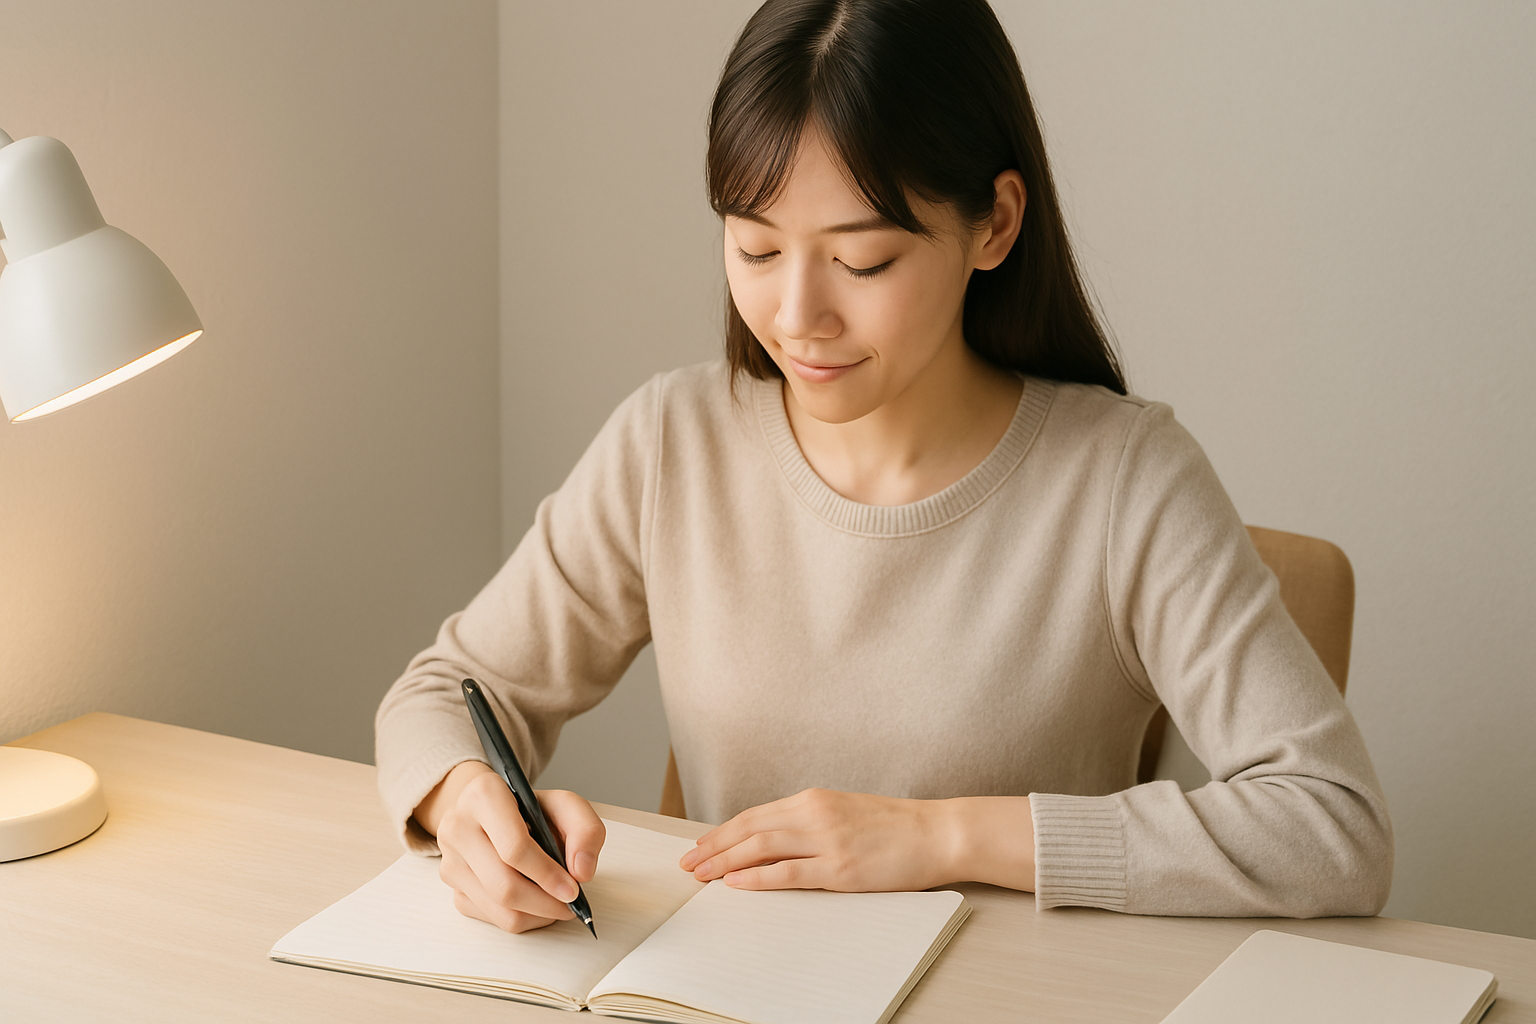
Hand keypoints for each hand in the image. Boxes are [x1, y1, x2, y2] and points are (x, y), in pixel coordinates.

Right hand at [413, 760, 605, 932]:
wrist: (491, 811)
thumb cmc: (527, 808)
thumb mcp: (564, 804)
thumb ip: (586, 829)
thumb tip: (582, 871)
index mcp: (484, 796)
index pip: (514, 847)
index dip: (547, 874)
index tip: (572, 888)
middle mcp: (458, 827)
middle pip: (503, 885)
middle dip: (545, 902)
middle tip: (570, 904)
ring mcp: (451, 860)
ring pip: (498, 908)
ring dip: (537, 914)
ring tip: (557, 903)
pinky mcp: (454, 887)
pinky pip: (491, 918)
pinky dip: (522, 917)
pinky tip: (536, 902)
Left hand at [678, 788, 962, 892]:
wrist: (936, 833)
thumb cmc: (894, 827)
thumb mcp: (844, 813)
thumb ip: (809, 823)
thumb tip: (772, 841)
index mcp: (814, 799)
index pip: (754, 815)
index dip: (722, 832)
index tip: (699, 846)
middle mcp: (815, 814)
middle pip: (749, 829)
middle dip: (713, 847)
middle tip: (687, 863)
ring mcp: (827, 840)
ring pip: (761, 847)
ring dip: (725, 862)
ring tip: (701, 875)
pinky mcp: (841, 866)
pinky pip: (788, 872)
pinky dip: (757, 877)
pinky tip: (737, 884)